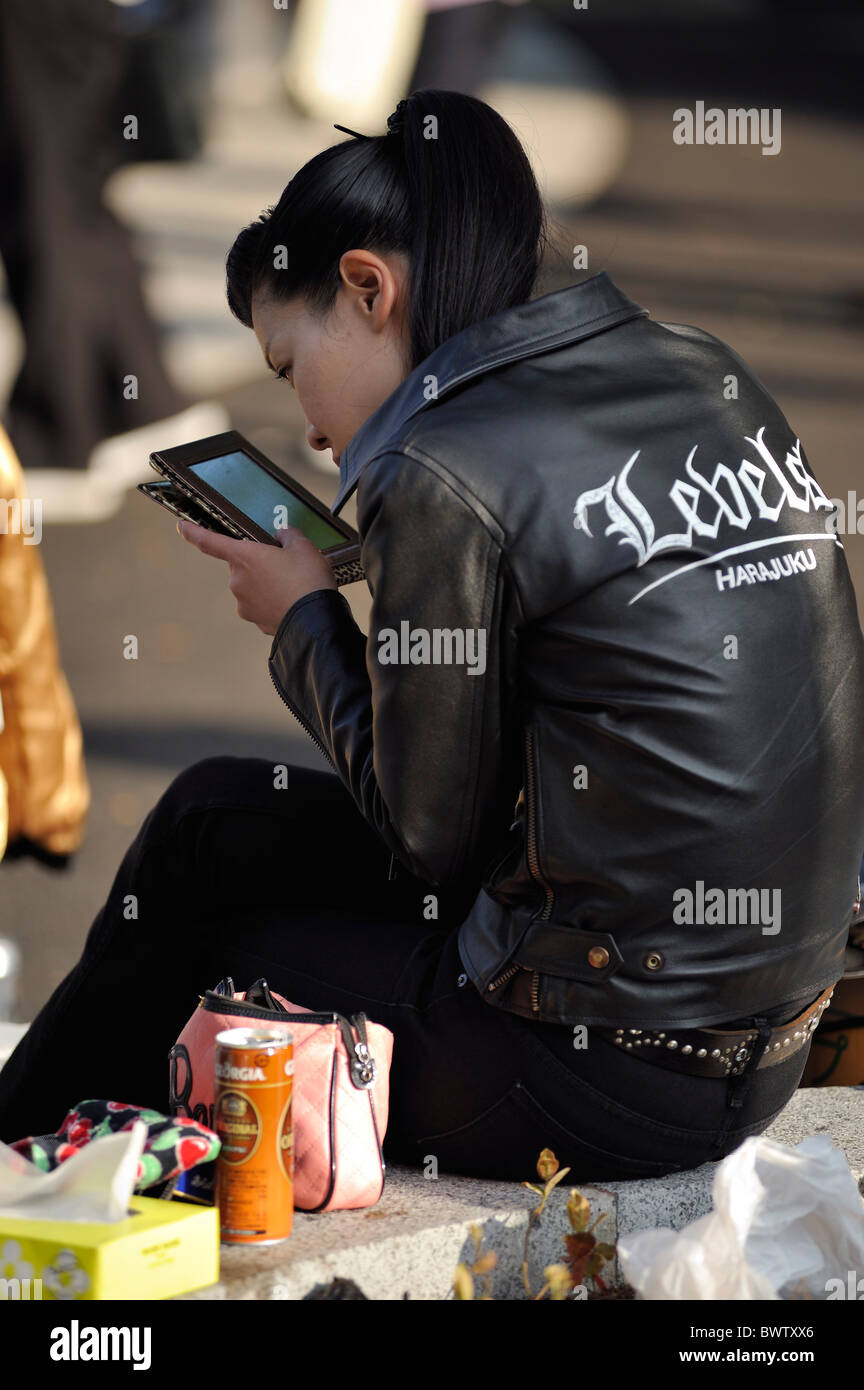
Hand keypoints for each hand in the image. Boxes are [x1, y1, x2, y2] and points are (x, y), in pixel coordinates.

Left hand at [176, 520, 336, 635]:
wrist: (316, 620)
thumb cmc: (308, 580)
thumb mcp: (304, 547)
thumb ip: (288, 536)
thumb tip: (283, 535)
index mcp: (243, 557)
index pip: (210, 542)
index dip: (194, 532)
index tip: (181, 527)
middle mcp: (237, 581)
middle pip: (242, 565)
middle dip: (258, 563)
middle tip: (284, 564)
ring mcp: (244, 604)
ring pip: (252, 587)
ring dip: (266, 584)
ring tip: (293, 586)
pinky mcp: (256, 621)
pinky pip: (261, 606)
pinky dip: (273, 602)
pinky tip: (292, 601)